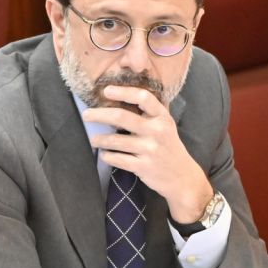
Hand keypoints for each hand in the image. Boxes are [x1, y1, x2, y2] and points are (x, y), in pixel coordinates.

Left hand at [83, 85, 212, 222]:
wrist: (182, 177)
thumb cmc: (169, 147)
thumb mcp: (166, 126)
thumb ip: (150, 113)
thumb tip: (122, 96)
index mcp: (163, 117)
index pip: (143, 98)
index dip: (123, 92)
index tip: (107, 91)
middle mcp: (157, 131)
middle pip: (121, 117)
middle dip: (99, 115)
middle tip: (86, 115)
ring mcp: (150, 150)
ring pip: (115, 141)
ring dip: (99, 140)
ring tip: (94, 139)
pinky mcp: (143, 167)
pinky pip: (117, 159)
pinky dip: (107, 156)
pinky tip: (104, 154)